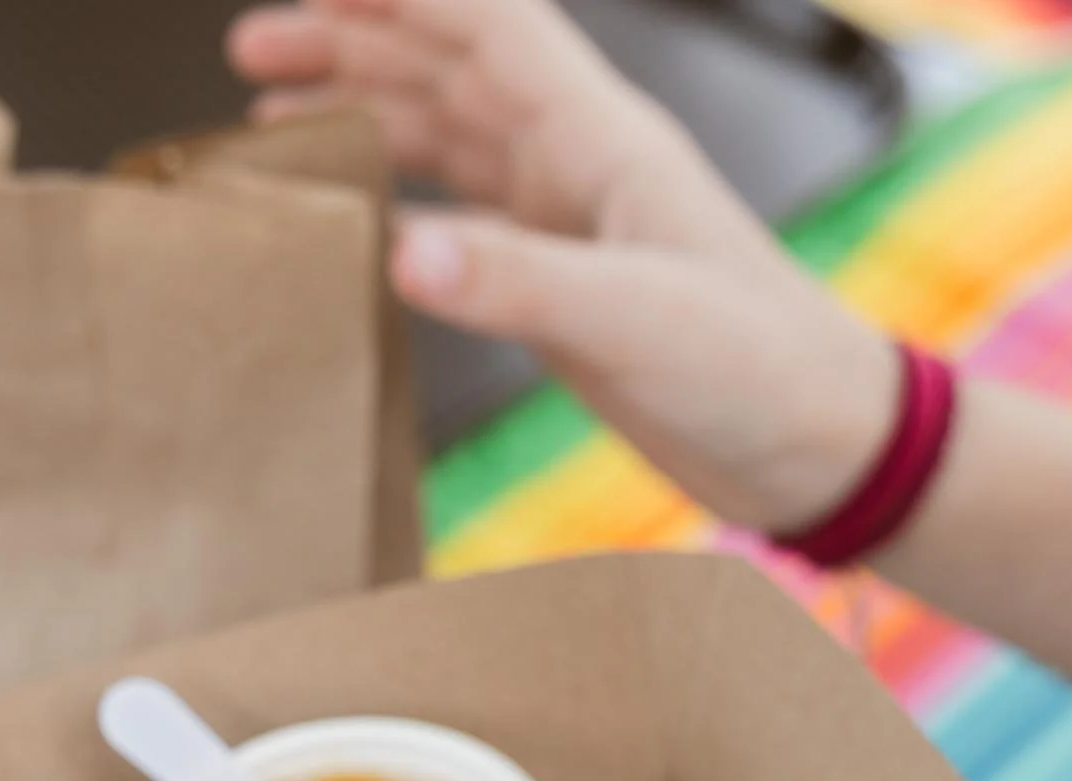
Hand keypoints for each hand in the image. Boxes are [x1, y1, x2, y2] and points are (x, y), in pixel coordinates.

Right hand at [227, 0, 896, 532]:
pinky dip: (406, 210)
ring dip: (370, 119)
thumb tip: (403, 250)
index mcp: (601, 140)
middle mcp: (579, 166)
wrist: (817, 446)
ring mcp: (570, 226)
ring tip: (279, 124)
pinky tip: (366, 229)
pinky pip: (466, 225)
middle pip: (448, 66)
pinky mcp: (566, 292)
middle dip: (351, 44)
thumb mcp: (637, 319)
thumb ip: (518, 283)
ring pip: (449, 139)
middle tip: (254, 55)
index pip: (486, 21)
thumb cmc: (763, 367)